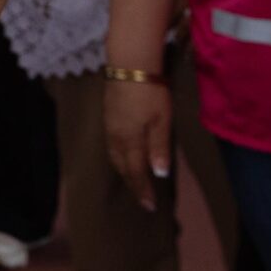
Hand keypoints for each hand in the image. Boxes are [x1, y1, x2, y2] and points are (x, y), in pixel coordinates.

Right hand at [104, 76, 172, 212]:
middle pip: (121, 166)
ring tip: (132, 179)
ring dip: (123, 170)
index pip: (136, 171)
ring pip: (114, 156)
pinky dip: (118, 157)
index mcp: (130, 141)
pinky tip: (123, 154)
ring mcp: (110, 126)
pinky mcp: (108, 116)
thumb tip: (158, 173)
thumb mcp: (161, 121)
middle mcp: (116, 137)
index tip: (150, 206)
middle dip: (131, 182)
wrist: (129, 65)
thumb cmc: (151, 93)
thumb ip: (159, 147)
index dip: (143, 189)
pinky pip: (111, 145)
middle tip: (141, 196)